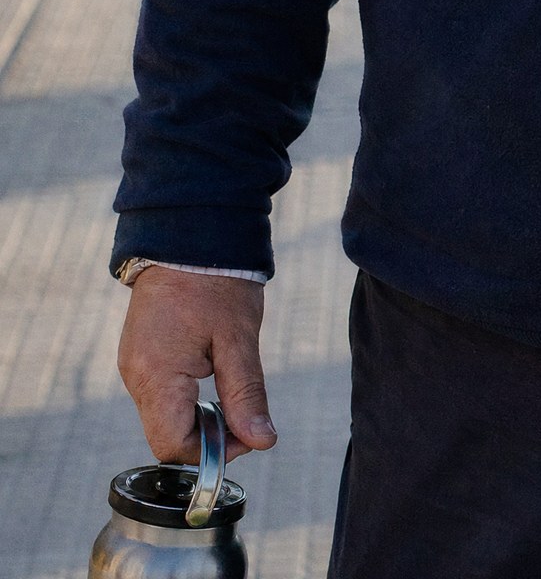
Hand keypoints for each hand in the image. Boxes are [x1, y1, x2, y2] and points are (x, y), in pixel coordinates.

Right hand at [118, 267, 276, 464]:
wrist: (190, 235)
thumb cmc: (216, 282)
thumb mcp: (239, 339)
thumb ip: (246, 395)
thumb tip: (262, 441)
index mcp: (156, 376)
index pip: (172, 445)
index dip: (210, 451)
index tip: (245, 435)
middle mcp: (135, 377)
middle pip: (167, 433)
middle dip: (207, 434)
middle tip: (243, 412)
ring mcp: (133, 365)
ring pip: (164, 414)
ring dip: (197, 414)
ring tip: (229, 384)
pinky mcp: (139, 354)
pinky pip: (160, 392)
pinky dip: (186, 395)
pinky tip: (209, 371)